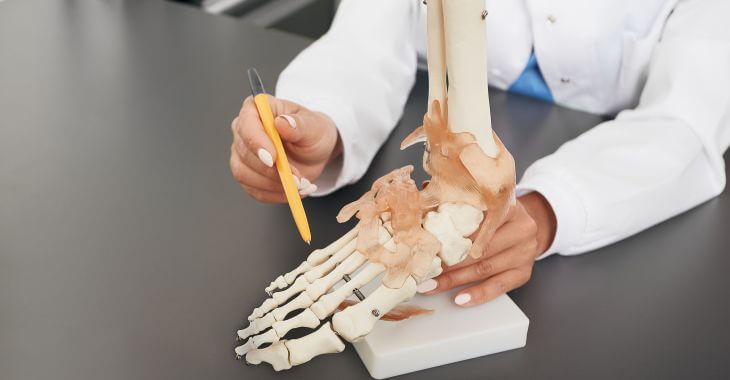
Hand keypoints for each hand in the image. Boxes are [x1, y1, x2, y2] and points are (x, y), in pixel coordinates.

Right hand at [230, 96, 341, 202]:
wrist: (315, 151)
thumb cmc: (312, 132)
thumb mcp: (314, 127)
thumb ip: (299, 125)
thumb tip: (282, 122)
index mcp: (257, 109)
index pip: (247, 123)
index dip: (256, 142)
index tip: (273, 159)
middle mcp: (244, 131)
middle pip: (244, 153)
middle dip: (271, 170)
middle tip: (297, 178)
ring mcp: (242, 154)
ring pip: (244, 174)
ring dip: (274, 185)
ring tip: (300, 185)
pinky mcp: (247, 175)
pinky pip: (254, 190)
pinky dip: (275, 195)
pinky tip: (293, 191)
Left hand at [417, 192, 556, 305]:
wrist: (529, 225)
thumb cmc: (497, 214)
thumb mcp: (483, 202)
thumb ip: (457, 200)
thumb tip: (424, 194)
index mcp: (509, 206)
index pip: (478, 220)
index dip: (451, 233)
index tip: (428, 242)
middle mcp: (522, 229)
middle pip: (479, 248)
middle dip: (448, 261)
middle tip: (425, 268)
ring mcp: (525, 252)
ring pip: (485, 269)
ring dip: (455, 280)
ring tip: (431, 285)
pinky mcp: (524, 272)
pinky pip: (499, 286)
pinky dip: (478, 294)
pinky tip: (460, 299)